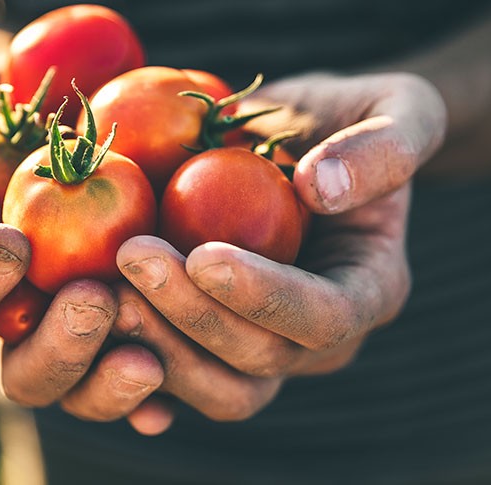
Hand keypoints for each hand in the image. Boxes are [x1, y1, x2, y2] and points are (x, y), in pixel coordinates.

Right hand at [0, 70, 168, 433]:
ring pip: (84, 390)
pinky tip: (172, 394)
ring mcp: (85, 331)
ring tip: (145, 357)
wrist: (73, 101)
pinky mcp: (143, 329)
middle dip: (55, 347)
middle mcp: (26, 320)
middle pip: (23, 372)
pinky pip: (151, 374)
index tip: (13, 241)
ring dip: (108, 380)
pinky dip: (157, 395)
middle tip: (90, 302)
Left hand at [114, 72, 445, 421]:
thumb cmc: (352, 118)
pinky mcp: (217, 343)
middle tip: (131, 257)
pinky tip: (91, 329)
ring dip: (154, 345)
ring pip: (215, 386)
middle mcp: (320, 338)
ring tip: (100, 287)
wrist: (303, 141)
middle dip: (192, 316)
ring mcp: (266, 347)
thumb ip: (385, 144)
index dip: (265, 297)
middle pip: (259, 360)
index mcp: (370, 289)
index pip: (324, 317)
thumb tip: (321, 188)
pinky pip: (175, 378)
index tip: (203, 255)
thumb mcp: (398, 105)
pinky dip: (132, 363)